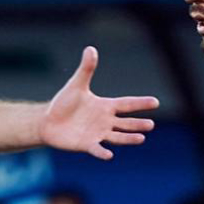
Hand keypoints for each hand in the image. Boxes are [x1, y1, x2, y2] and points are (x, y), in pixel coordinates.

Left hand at [39, 47, 159, 158]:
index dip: (141, 103)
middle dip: (138, 124)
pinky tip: (109, 155)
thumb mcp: (76, 85)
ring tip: (141, 138)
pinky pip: (97, 149)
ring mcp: (97, 134)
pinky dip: (103, 152)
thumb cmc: (63, 103)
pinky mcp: (87, 144)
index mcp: (105, 106)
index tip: (156, 102)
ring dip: (129, 138)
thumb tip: (91, 48)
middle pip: (126, 123)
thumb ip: (86, 69)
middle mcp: (105, 121)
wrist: (48, 122)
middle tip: (151, 125)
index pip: (127, 104)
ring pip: (117, 137)